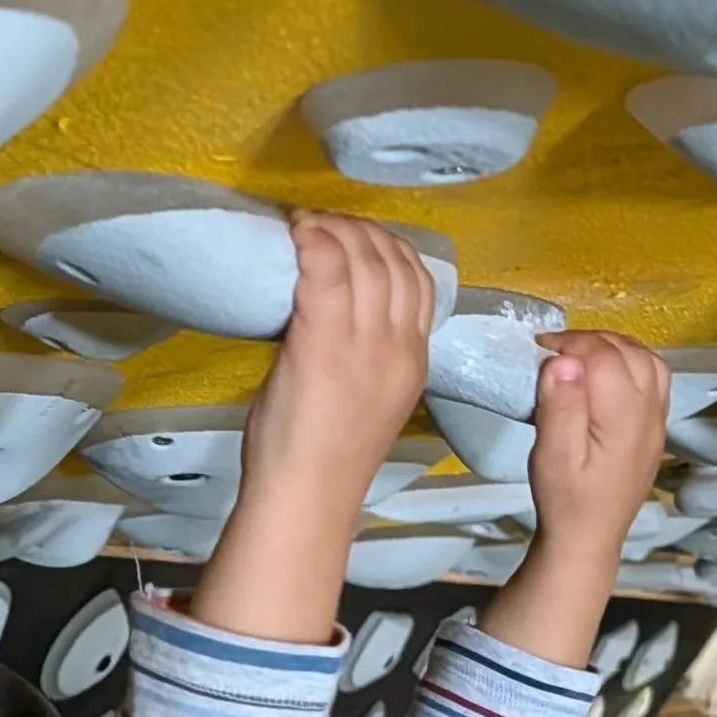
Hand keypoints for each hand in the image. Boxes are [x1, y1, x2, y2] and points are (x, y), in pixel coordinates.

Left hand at [244, 214, 440, 507]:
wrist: (306, 496)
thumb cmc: (321, 458)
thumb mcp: (367, 399)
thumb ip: (364, 355)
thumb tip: (332, 315)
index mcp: (414, 361)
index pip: (419, 281)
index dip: (389, 245)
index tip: (356, 234)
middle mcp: (398, 347)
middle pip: (392, 262)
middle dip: (357, 228)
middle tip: (320, 220)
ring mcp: (364, 345)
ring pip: (361, 261)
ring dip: (331, 229)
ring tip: (303, 222)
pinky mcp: (323, 344)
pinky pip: (325, 274)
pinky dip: (312, 245)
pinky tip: (296, 235)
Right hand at [527, 331, 671, 562]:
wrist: (589, 537)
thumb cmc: (566, 498)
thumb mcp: (553, 456)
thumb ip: (560, 406)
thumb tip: (564, 360)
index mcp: (623, 416)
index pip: (604, 357)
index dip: (572, 343)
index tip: (540, 349)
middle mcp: (649, 412)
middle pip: (629, 352)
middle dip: (591, 340)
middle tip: (555, 349)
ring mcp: (657, 419)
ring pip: (648, 360)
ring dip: (614, 347)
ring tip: (580, 354)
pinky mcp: (656, 427)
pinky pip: (655, 377)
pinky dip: (631, 361)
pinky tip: (607, 371)